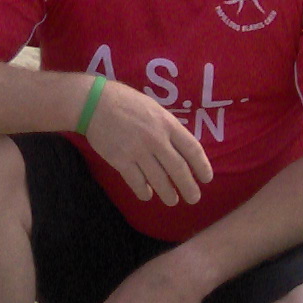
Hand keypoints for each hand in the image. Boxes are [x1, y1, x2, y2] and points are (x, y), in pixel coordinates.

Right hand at [81, 80, 212, 207]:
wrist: (95, 103)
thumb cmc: (127, 102)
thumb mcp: (154, 108)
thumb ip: (167, 127)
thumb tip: (180, 147)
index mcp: (167, 124)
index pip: (192, 149)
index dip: (202, 166)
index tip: (207, 178)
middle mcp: (156, 139)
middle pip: (178, 169)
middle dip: (189, 187)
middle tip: (194, 198)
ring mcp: (138, 151)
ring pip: (159, 181)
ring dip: (168, 194)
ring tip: (172, 200)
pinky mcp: (121, 161)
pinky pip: (136, 182)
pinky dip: (143, 191)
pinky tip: (146, 195)